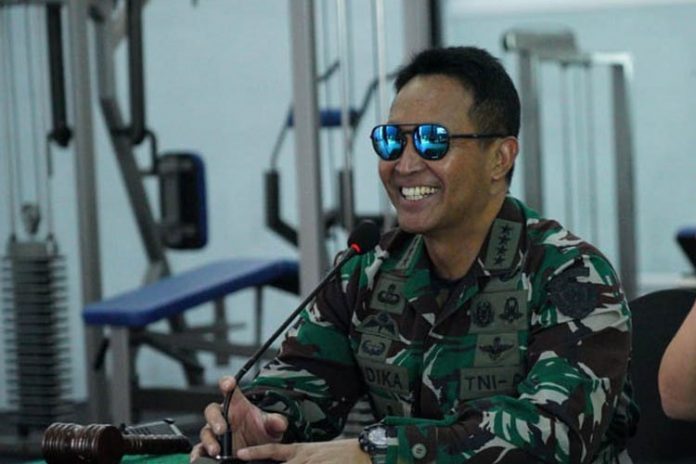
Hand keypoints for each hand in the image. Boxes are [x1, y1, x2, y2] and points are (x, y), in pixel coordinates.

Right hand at [190, 376, 288, 460]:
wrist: (260, 449)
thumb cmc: (262, 431)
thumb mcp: (271, 426)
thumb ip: (275, 422)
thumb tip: (280, 422)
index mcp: (237, 405)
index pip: (229, 389)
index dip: (226, 383)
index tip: (228, 384)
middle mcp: (223, 416)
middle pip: (212, 411)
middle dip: (215, 420)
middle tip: (223, 429)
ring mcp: (215, 433)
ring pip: (205, 432)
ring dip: (209, 440)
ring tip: (216, 450)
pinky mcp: (211, 448)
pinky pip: (200, 449)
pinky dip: (198, 453)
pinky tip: (200, 458)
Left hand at [236, 438, 370, 462]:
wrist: (361, 453)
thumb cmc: (337, 454)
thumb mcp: (315, 452)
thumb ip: (298, 458)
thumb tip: (284, 460)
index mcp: (300, 451)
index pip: (273, 451)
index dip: (256, 452)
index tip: (240, 454)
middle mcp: (303, 459)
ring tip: (284, 463)